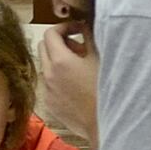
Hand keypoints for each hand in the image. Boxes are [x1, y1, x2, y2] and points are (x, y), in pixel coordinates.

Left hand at [36, 24, 98, 149]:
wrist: (107, 124)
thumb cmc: (107, 91)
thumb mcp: (101, 58)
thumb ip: (90, 36)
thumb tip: (85, 25)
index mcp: (60, 61)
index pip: (50, 33)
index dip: (64, 27)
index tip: (77, 30)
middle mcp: (48, 75)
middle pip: (43, 47)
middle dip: (58, 42)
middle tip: (79, 47)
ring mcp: (48, 92)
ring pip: (46, 66)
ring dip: (58, 61)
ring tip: (80, 68)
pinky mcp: (51, 105)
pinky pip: (49, 85)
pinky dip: (59, 79)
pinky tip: (77, 85)